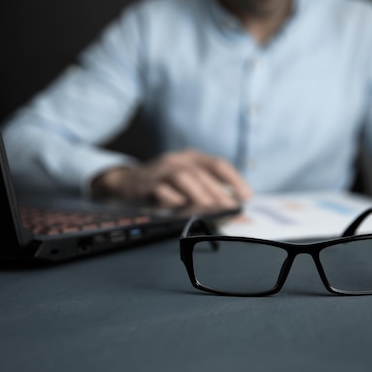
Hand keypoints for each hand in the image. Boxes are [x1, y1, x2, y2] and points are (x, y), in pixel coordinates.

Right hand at [91, 149, 252, 207]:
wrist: (124, 183)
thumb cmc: (162, 185)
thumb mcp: (185, 182)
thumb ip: (209, 193)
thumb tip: (237, 214)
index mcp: (189, 157)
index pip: (217, 164)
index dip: (234, 179)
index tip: (247, 196)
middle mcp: (176, 161)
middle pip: (201, 173)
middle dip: (218, 192)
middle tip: (232, 209)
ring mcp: (159, 172)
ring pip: (183, 178)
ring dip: (200, 194)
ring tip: (213, 210)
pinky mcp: (145, 186)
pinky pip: (161, 192)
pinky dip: (175, 201)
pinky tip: (185, 211)